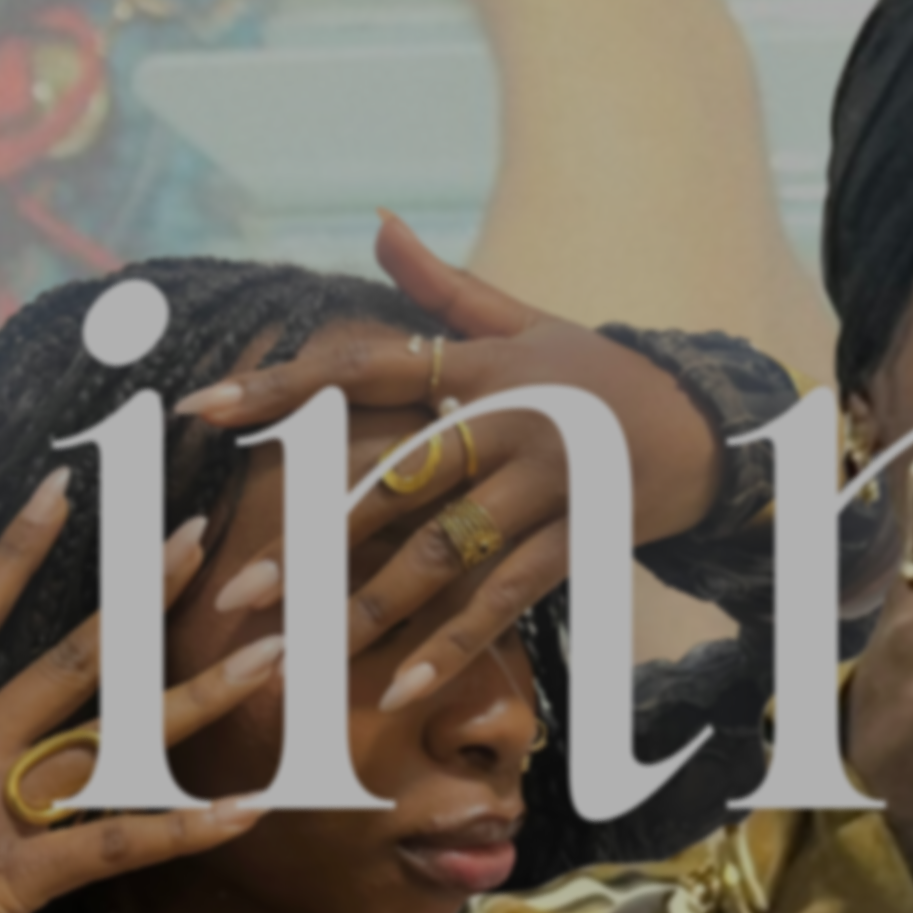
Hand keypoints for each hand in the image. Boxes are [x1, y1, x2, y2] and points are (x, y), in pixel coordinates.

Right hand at [0, 476, 280, 912]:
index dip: (15, 553)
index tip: (63, 491)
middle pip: (70, 663)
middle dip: (139, 602)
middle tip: (199, 540)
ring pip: (112, 741)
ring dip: (196, 699)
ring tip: (272, 655)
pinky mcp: (10, 878)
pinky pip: (111, 849)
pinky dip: (181, 830)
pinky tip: (248, 808)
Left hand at [172, 213, 722, 709]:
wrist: (709, 422)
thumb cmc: (602, 371)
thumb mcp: (528, 322)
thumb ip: (444, 286)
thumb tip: (378, 221)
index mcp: (484, 367)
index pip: (367, 371)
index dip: (284, 387)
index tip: (203, 406)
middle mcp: (511, 422)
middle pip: (396, 484)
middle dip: (312, 543)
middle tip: (240, 595)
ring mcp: (549, 485)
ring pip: (446, 552)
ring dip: (370, 610)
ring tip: (304, 658)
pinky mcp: (582, 537)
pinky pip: (509, 598)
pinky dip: (454, 646)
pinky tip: (399, 691)